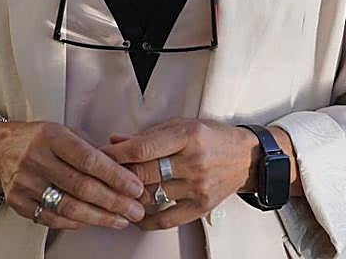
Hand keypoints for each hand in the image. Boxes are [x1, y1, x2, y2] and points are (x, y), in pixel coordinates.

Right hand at [0, 121, 145, 230]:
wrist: (0, 151)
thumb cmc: (40, 140)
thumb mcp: (66, 132)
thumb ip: (93, 150)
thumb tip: (125, 170)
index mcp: (52, 137)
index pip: (88, 159)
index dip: (115, 176)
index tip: (135, 187)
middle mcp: (36, 160)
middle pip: (81, 187)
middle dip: (113, 202)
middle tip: (135, 210)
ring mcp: (25, 183)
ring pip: (68, 207)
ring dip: (99, 217)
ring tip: (120, 220)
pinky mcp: (18, 203)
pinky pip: (52, 218)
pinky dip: (76, 222)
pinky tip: (93, 221)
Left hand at [101, 118, 257, 229]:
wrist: (247, 157)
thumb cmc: (213, 137)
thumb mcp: (183, 125)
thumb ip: (149, 134)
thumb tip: (116, 141)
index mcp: (188, 135)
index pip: (143, 148)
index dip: (116, 154)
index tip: (98, 156)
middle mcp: (194, 161)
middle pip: (144, 174)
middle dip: (118, 175)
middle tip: (101, 176)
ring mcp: (198, 186)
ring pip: (152, 196)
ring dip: (129, 196)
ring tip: (114, 193)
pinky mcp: (201, 206)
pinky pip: (166, 219)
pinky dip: (146, 219)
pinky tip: (135, 214)